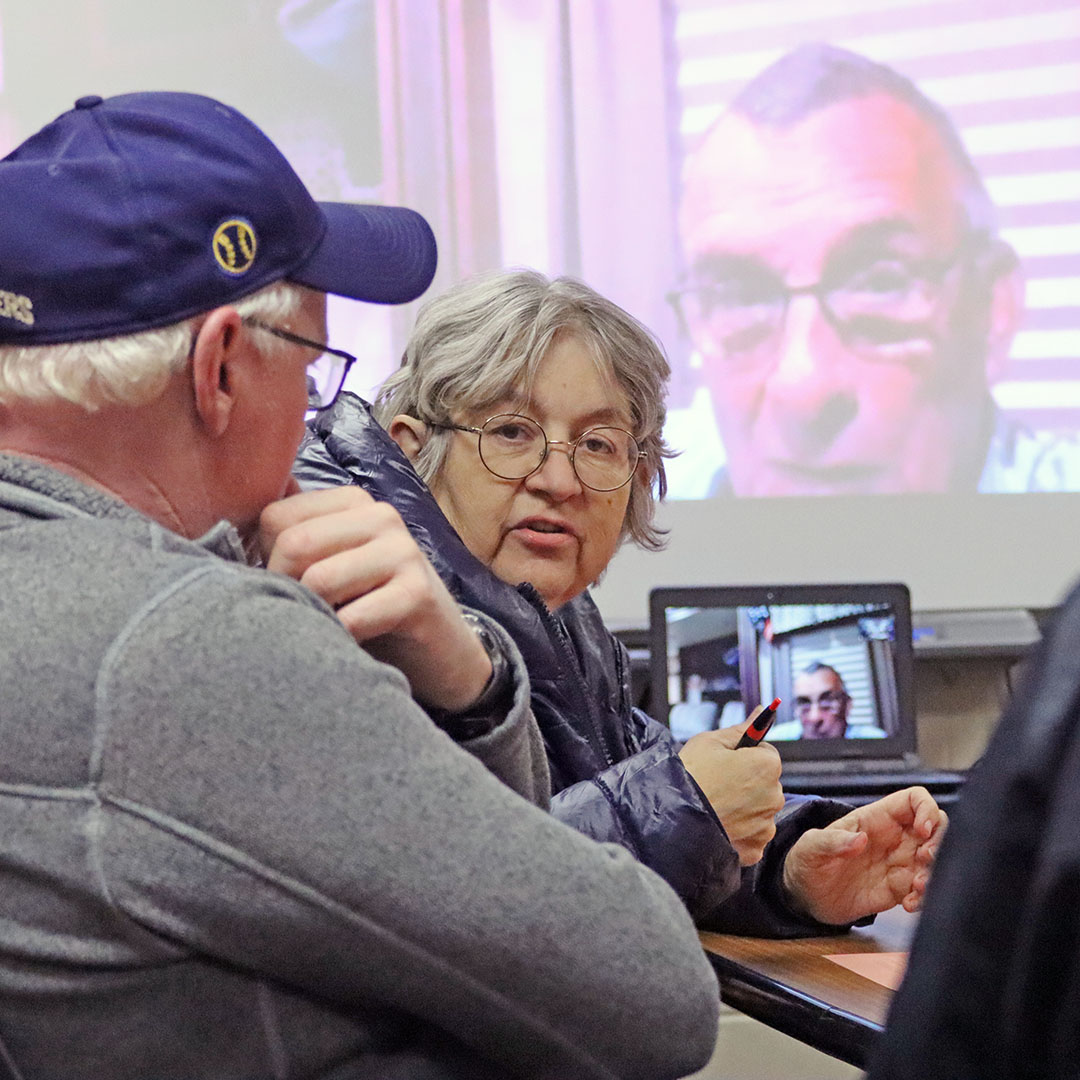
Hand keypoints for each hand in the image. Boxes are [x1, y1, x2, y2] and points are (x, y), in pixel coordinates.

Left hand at [258, 485, 491, 711]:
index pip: (275, 516)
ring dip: (312, 617)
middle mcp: (380, 516)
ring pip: (318, 580)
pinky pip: (352, 618)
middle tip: (302, 618)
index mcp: (352, 501)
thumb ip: (294, 539)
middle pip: (293, 545)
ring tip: (324, 631)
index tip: (285, 589)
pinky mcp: (417, 593)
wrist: (443, 652)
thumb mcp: (334, 566)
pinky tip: (348, 647)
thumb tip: (228, 520)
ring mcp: (403, 552)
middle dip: (284, 589)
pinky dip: (340, 640)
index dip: (265, 560)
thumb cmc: (374, 609)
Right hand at [678, 714, 784, 865]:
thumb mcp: (709, 742)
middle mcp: (774, 796)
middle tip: (716, 784)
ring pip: (758, 810)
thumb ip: (741, 729)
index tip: (724, 763)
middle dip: (746, 782)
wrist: (670, 818)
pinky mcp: (755, 850)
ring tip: (715, 805)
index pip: (765, 754)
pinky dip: (738, 831)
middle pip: (764, 783)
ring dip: (743, 808)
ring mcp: (765, 826)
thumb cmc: (689, 775)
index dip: (743, 756)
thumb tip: (761, 712)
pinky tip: (718, 823)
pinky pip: (751, 835)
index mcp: (767, 765)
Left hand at [782, 786, 947, 924]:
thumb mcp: (811, 847)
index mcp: (876, 819)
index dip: (926, 809)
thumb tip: (859, 839)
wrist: (806, 896)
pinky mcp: (900, 889)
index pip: (914, 800)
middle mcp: (894, 838)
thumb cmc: (807, 861)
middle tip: (925, 859)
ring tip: (916, 888)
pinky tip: (907, 905)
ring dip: (935, 873)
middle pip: (937, 827)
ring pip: (936, 859)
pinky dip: (924, 897)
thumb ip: (832, 842)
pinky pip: (925, 889)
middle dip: (940, 842)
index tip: (923, 830)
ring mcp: (900, 863)